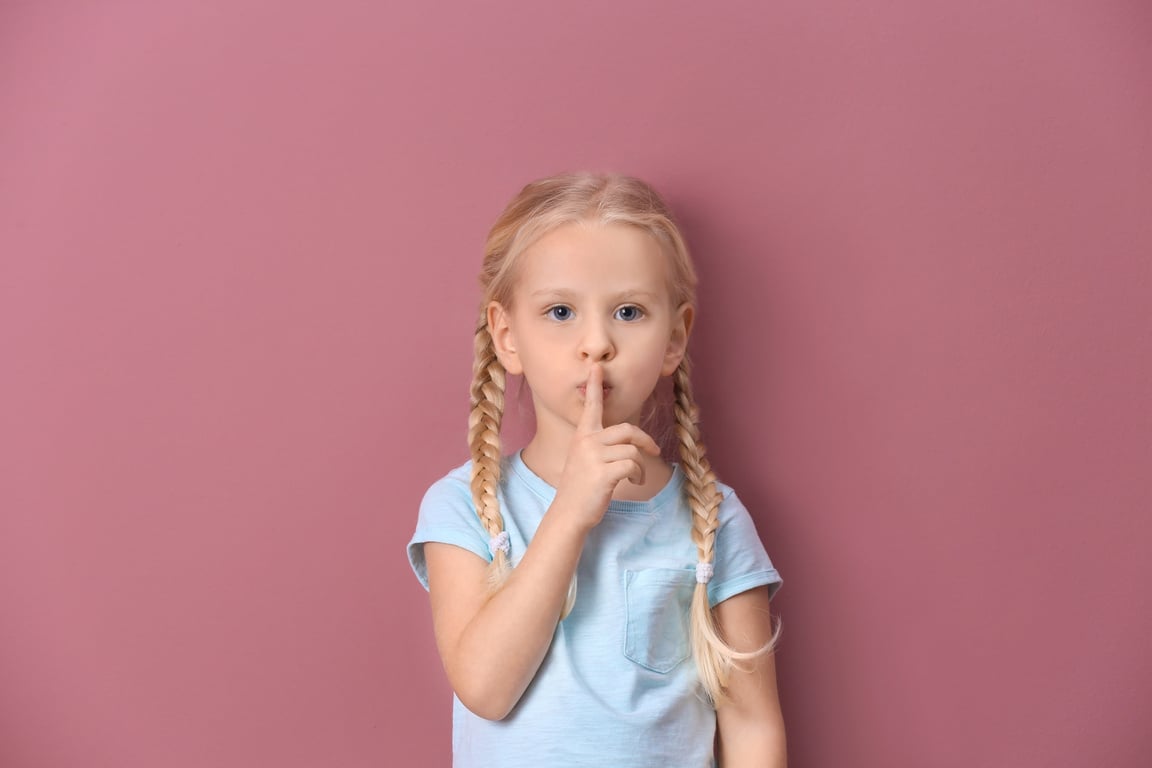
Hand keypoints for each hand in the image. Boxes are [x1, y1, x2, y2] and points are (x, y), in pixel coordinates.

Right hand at [552, 364, 661, 531]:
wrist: (569, 513)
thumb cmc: (581, 487)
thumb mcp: (585, 459)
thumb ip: (599, 445)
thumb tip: (627, 440)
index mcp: (582, 436)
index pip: (591, 406)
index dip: (594, 386)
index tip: (596, 366)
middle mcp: (587, 441)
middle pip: (627, 430)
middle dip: (645, 440)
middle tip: (654, 450)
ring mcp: (594, 457)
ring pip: (633, 450)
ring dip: (640, 465)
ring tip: (635, 476)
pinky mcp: (604, 473)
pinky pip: (633, 465)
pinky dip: (638, 474)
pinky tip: (633, 481)